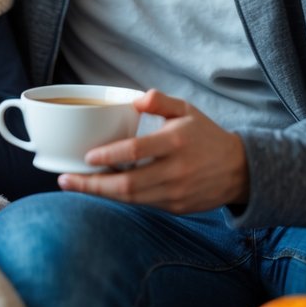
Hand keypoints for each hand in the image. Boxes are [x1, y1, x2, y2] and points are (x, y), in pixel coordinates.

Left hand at [57, 90, 249, 213]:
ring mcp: (175, 193)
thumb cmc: (206, 136)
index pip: (136, 151)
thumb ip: (161, 101)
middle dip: (92, 184)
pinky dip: (119, 198)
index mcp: (176, 142)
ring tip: (75, 185)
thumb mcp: (187, 110)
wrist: (240, 170)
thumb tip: (136, 98)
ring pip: (131, 198)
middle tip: (65, 180)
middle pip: (127, 184)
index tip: (87, 156)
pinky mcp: (175, 208)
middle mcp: (175, 170)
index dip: (109, 156)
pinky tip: (102, 189)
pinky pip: (141, 204)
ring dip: (100, 194)